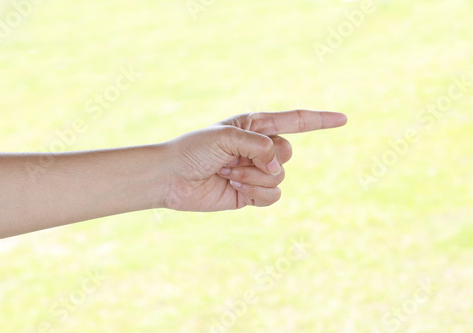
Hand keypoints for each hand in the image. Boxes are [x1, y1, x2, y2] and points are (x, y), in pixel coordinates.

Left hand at [164, 110, 346, 210]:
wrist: (172, 177)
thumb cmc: (194, 149)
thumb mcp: (227, 136)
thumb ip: (259, 146)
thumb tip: (279, 168)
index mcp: (255, 126)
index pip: (294, 121)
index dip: (320, 120)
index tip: (344, 120)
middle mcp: (259, 148)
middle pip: (288, 153)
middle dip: (264, 159)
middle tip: (233, 160)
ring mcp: (256, 172)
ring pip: (280, 177)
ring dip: (253, 177)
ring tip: (227, 173)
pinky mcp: (250, 193)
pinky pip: (273, 197)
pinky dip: (255, 193)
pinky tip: (234, 188)